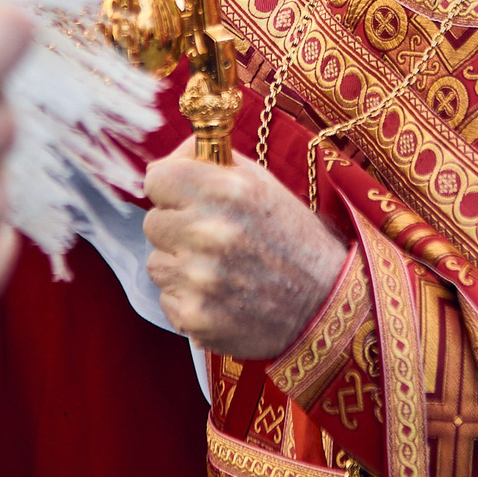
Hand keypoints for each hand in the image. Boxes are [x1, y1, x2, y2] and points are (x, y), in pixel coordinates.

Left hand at [142, 152, 349, 358]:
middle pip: (153, 222)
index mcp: (226, 191)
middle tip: (211, 238)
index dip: (171, 188)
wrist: (324, 303)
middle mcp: (209, 232)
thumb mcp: (262, 184)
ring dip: (181, 265)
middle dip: (177, 228)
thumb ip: (212, 162)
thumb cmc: (293, 238)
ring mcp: (199, 279)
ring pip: (157, 263)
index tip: (185, 198)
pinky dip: (188, 297)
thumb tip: (167, 160)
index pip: (156, 179)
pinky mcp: (194, 316)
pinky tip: (221, 296)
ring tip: (219, 270)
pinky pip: (167, 298)